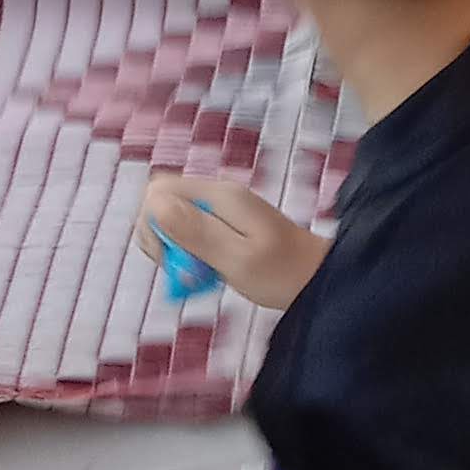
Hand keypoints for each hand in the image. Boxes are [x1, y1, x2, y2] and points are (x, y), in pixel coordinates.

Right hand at [143, 169, 324, 312]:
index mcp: (219, 196)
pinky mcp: (224, 224)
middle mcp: (217, 194)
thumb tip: (153, 203)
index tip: (171, 257)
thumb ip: (195, 231)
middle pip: (161, 202)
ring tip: (198, 273)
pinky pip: (190, 232)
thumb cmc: (281, 273)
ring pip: (172, 219)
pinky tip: (206, 271)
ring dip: (174, 249)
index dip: (152, 224)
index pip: (158, 190)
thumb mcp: (236, 258)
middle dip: (161, 238)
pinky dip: (188, 253)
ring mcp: (221, 208)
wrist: (317, 279)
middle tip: (185, 270)